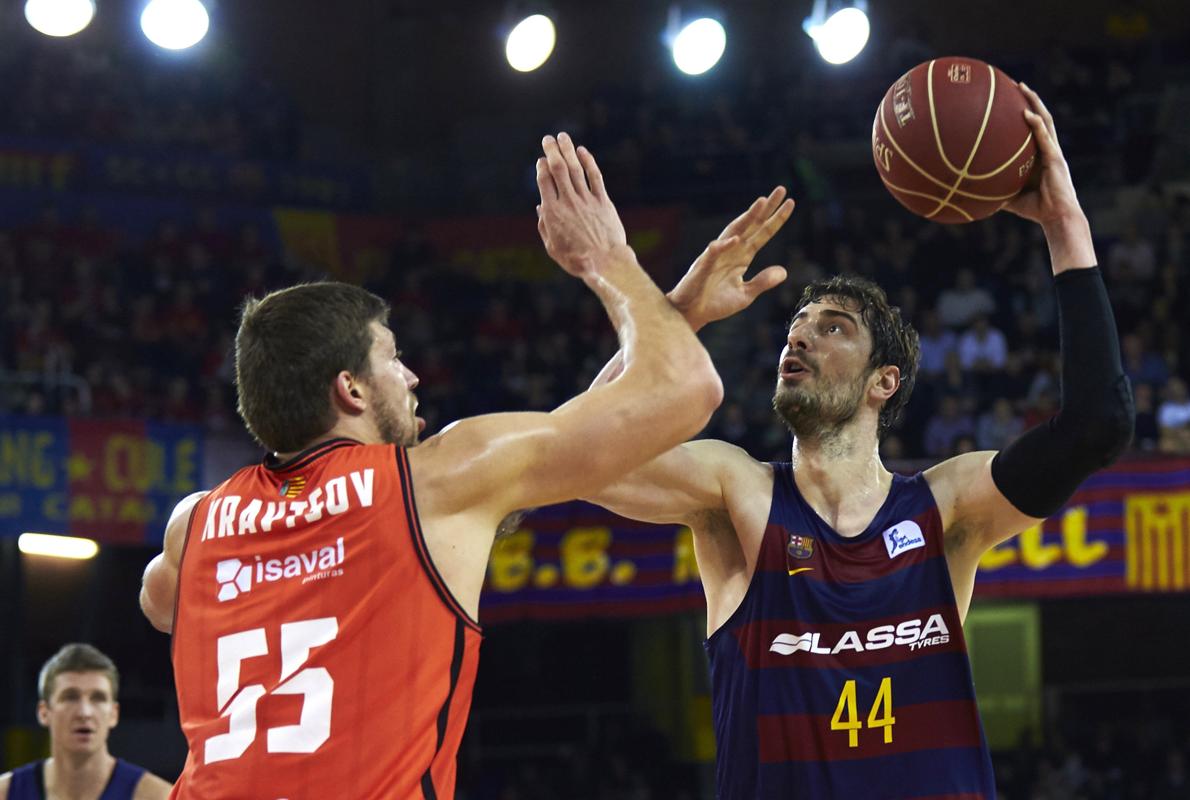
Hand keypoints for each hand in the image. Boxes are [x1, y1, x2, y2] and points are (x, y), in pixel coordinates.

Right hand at [536, 133, 627, 277]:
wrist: (604, 264)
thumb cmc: (576, 260)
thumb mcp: (552, 247)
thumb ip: (544, 226)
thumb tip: (540, 208)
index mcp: (553, 213)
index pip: (544, 182)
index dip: (541, 167)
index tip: (541, 160)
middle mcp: (568, 202)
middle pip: (558, 170)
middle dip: (552, 151)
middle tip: (548, 139)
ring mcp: (586, 200)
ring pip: (575, 169)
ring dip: (568, 151)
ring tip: (563, 137)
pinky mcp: (603, 202)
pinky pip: (595, 177)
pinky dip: (588, 162)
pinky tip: (582, 151)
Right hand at [668, 187, 793, 330]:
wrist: (691, 314)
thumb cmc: (715, 303)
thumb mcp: (745, 295)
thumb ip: (762, 282)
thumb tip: (783, 271)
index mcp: (742, 256)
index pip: (762, 233)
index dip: (776, 219)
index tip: (790, 202)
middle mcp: (731, 251)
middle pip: (751, 225)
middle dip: (765, 208)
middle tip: (781, 189)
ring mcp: (717, 257)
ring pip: (734, 232)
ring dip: (747, 217)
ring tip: (762, 203)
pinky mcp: (703, 267)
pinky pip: (713, 254)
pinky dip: (724, 246)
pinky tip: (736, 239)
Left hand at [1003, 84, 1084, 226]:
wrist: (1057, 217)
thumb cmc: (1035, 209)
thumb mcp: (1009, 197)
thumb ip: (994, 190)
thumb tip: (968, 191)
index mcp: (1039, 155)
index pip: (1031, 128)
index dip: (1023, 112)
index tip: (1008, 99)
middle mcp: (1048, 148)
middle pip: (1039, 117)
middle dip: (1029, 99)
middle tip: (1014, 84)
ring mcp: (1053, 151)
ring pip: (1045, 120)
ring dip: (1035, 102)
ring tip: (1022, 87)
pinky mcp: (1056, 158)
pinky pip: (1045, 137)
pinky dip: (1036, 125)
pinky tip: (1026, 114)